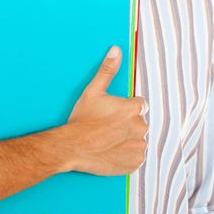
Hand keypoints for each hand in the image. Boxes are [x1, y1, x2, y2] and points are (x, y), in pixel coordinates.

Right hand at [65, 46, 148, 175]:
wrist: (72, 147)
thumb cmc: (82, 119)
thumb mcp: (93, 91)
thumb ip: (108, 70)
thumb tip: (116, 50)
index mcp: (133, 108)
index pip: (139, 105)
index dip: (125, 108)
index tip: (112, 114)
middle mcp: (141, 127)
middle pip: (139, 122)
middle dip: (127, 124)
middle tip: (107, 127)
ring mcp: (138, 147)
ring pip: (138, 140)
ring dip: (128, 140)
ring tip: (108, 140)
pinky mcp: (135, 163)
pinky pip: (136, 157)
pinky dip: (126, 155)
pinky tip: (112, 151)